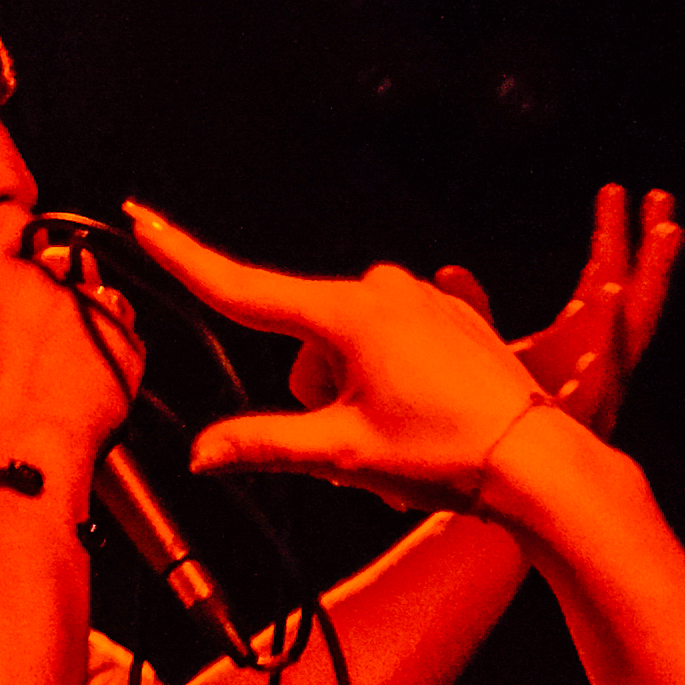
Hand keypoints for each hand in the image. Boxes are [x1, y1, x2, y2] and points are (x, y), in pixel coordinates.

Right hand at [0, 215, 142, 473]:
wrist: (24, 451)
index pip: (10, 217)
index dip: (20, 227)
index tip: (26, 241)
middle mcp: (42, 277)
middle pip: (59, 258)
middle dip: (58, 281)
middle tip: (47, 328)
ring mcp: (90, 305)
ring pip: (98, 292)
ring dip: (91, 313)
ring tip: (71, 359)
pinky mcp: (126, 337)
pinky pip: (125, 331)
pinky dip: (115, 348)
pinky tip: (94, 378)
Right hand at [123, 202, 557, 511]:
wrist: (542, 462)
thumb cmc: (449, 456)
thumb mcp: (346, 454)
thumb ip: (265, 444)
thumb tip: (200, 455)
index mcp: (350, 315)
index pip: (246, 290)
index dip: (186, 260)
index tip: (142, 222)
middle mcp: (385, 291)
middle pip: (304, 341)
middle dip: (317, 393)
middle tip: (368, 442)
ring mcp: (423, 298)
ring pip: (347, 346)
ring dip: (356, 392)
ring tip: (407, 435)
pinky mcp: (451, 314)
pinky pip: (391, 343)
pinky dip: (392, 383)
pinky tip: (431, 417)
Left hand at [437, 184, 684, 442]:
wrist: (492, 492)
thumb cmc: (487, 427)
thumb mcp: (473, 356)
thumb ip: (471, 312)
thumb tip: (445, 271)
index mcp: (581, 341)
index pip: (602, 277)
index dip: (609, 234)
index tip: (611, 189)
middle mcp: (601, 359)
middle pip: (637, 291)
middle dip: (649, 245)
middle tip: (657, 197)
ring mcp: (603, 385)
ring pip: (639, 322)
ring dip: (655, 277)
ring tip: (669, 233)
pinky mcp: (588, 411)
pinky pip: (607, 365)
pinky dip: (611, 330)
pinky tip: (611, 292)